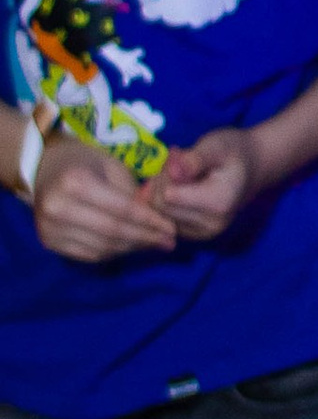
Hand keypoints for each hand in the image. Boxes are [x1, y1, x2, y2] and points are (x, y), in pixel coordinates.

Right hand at [30, 128, 180, 261]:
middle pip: (112, 232)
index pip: (122, 209)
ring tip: (152, 244)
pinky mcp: (48, 242)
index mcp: (76, 182)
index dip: (150, 222)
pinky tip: (130, 247)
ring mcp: (50, 228)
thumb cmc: (86, 163)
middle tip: (168, 242)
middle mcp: (59, 207)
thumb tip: (160, 225)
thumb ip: (133, 195)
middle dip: (145, 238)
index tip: (172, 229)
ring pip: (102, 248)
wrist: (44, 168)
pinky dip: (113, 253)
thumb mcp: (113, 167)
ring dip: (132, 248)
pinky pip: (89, 255)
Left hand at [157, 128, 263, 240]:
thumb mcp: (216, 145)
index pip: (167, 195)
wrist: (252, 167)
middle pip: (162, 206)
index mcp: (218, 203)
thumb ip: (195, 158)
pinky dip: (166, 202)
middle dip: (161, 181)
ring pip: (160, 214)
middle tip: (175, 160)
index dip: (165, 173)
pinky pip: (165, 219)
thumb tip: (173, 172)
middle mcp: (212, 225)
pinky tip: (179, 186)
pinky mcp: (195, 235)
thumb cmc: (233, 151)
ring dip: (161, 190)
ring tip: (179, 171)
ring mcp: (204, 233)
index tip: (177, 154)